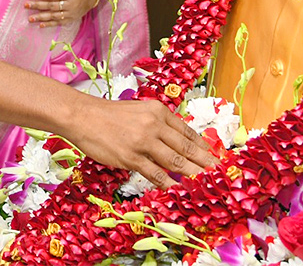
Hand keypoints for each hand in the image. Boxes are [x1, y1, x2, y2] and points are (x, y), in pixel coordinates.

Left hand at [26, 0, 97, 25]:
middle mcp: (71, 4)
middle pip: (51, 6)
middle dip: (37, 6)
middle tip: (26, 6)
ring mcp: (72, 13)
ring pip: (54, 16)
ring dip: (41, 17)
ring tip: (30, 18)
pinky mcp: (73, 18)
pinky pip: (60, 22)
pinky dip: (50, 24)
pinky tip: (41, 25)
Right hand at [62, 98, 215, 188]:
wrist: (82, 116)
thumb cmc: (108, 115)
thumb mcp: (138, 111)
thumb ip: (157, 124)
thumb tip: (176, 143)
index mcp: (158, 110)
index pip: (187, 131)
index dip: (203, 146)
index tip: (215, 157)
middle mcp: (154, 123)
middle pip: (186, 147)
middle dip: (205, 162)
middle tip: (220, 174)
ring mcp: (143, 141)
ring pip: (176, 161)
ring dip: (193, 175)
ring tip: (207, 185)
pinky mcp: (131, 157)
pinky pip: (156, 174)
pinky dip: (170, 184)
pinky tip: (179, 191)